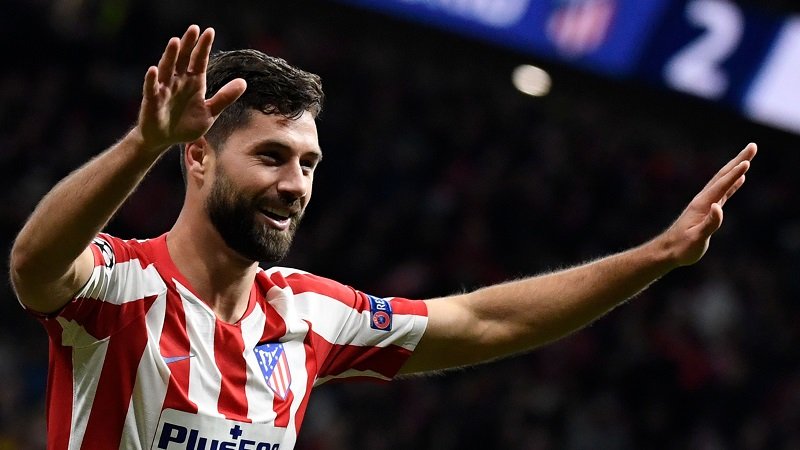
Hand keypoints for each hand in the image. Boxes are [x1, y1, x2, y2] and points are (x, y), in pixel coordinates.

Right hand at [136, 25, 246, 151]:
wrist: (165, 140)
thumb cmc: (186, 124)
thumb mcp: (210, 112)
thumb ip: (225, 97)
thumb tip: (244, 82)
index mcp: (193, 82)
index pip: (199, 61)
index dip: (203, 47)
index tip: (209, 31)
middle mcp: (178, 81)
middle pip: (183, 59)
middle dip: (188, 44)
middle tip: (194, 28)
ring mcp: (164, 89)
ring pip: (167, 69)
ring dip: (170, 55)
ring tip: (175, 41)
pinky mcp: (152, 101)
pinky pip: (151, 88)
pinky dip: (152, 79)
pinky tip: (153, 70)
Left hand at [660, 143, 756, 266]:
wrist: (668, 250)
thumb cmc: (682, 247)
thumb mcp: (697, 239)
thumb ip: (709, 224)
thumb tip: (718, 207)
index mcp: (702, 204)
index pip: (721, 186)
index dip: (735, 174)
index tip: (747, 162)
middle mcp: (704, 200)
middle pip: (723, 176)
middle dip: (739, 160)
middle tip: (753, 146)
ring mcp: (706, 203)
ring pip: (723, 181)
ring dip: (736, 168)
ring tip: (749, 157)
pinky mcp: (708, 209)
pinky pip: (723, 192)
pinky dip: (732, 183)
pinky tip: (740, 179)